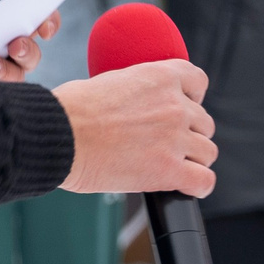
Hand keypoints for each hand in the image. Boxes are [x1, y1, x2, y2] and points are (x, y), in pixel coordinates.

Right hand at [56, 59, 217, 196]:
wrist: (56, 135)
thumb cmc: (68, 110)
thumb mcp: (107, 81)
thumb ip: (135, 90)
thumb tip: (136, 105)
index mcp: (159, 77)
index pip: (198, 81)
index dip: (192, 97)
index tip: (181, 108)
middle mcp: (174, 106)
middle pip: (204, 123)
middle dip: (188, 133)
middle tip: (163, 143)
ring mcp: (175, 139)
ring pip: (207, 152)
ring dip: (191, 159)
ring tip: (168, 164)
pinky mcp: (170, 171)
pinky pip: (204, 181)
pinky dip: (197, 185)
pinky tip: (185, 186)